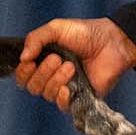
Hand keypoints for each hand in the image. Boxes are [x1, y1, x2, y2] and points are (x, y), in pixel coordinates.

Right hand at [15, 17, 135, 111]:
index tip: (30, 61)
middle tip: (57, 59)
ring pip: (47, 94)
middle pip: (32, 86)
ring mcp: (65, 87)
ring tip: (71, 66)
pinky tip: (69, 87)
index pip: (23, 74)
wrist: (112, 42)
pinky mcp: (79, 98)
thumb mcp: (56, 28)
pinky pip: (62, 106)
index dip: (23, 71)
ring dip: (56, 79)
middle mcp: (51, 76)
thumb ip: (35, 39)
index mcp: (43, 60)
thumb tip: (22, 57)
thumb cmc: (86, 33)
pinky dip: (62, 97)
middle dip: (42, 73)